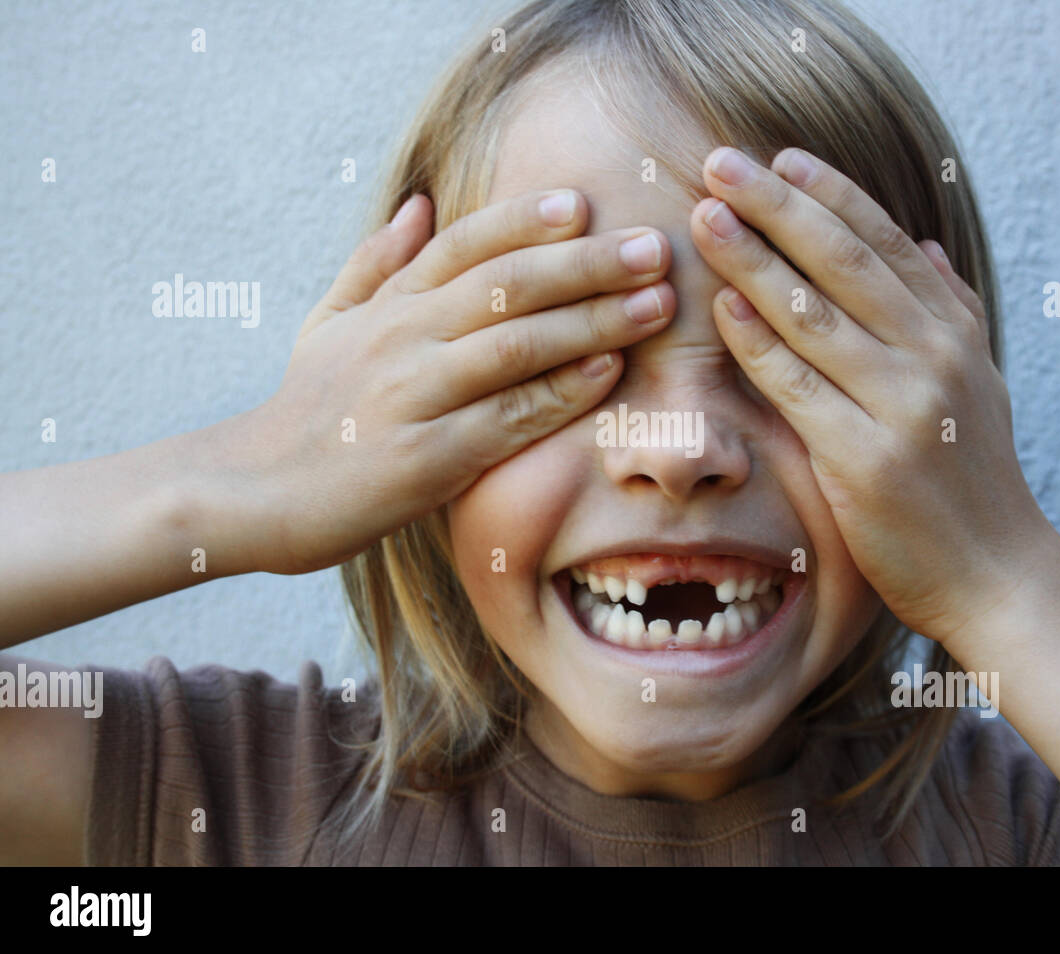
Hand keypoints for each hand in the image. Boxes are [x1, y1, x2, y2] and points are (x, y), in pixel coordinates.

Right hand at [227, 190, 674, 574]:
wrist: (252, 493)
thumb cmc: (304, 409)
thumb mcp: (326, 324)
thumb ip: (375, 265)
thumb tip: (420, 204)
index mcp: (386, 306)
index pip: (463, 245)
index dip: (523, 220)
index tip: (582, 202)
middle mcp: (402, 339)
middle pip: (506, 286)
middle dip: (587, 264)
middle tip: (654, 248)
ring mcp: (415, 397)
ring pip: (516, 345)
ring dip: (594, 320)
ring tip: (656, 304)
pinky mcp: (428, 460)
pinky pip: (508, 418)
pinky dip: (562, 392)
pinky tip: (610, 371)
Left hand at [690, 146, 1054, 643]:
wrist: (995, 574)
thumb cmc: (973, 479)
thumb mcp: (979, 383)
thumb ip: (952, 309)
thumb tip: (926, 244)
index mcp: (955, 334)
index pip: (887, 243)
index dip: (832, 195)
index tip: (781, 157)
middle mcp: (933, 358)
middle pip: (845, 263)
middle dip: (779, 206)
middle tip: (722, 163)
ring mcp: (901, 407)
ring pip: (814, 315)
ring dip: (754, 260)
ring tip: (707, 216)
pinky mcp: (864, 459)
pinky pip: (798, 386)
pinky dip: (759, 342)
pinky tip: (723, 304)